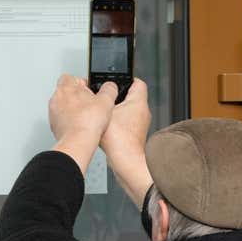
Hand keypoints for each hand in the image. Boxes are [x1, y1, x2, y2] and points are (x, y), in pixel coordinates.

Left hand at [49, 74, 117, 142]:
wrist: (78, 142)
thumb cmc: (87, 122)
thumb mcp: (107, 100)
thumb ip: (109, 88)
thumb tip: (110, 86)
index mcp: (66, 87)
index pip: (71, 77)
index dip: (82, 82)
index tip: (90, 89)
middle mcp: (56, 98)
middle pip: (67, 92)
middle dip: (78, 97)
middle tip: (90, 104)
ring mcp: (53, 113)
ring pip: (64, 107)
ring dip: (73, 110)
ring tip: (86, 117)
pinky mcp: (54, 126)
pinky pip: (62, 120)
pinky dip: (70, 122)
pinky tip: (80, 126)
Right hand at [100, 78, 153, 208]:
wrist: (126, 162)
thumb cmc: (119, 140)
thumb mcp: (105, 112)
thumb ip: (102, 100)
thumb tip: (99, 95)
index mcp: (139, 102)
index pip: (137, 82)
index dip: (126, 78)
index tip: (115, 80)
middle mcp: (143, 113)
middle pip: (131, 96)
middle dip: (117, 96)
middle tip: (105, 98)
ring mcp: (139, 126)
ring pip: (128, 111)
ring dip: (116, 111)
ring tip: (104, 113)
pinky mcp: (134, 136)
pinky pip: (126, 124)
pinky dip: (117, 124)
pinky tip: (106, 128)